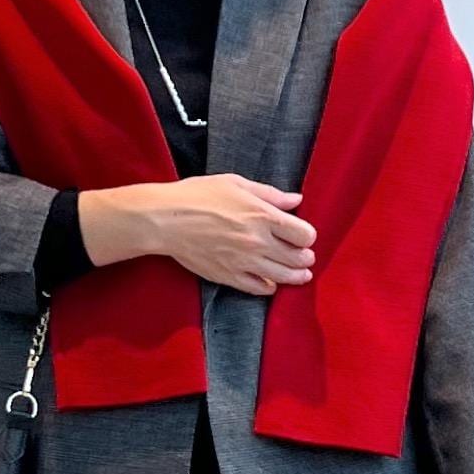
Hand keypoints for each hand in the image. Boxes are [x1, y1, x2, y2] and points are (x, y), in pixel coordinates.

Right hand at [147, 173, 317, 295]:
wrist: (166, 220)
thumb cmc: (197, 196)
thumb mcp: (236, 184)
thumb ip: (270, 194)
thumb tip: (296, 200)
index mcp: (262, 216)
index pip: (304, 234)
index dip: (307, 235)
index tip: (302, 234)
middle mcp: (257, 242)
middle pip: (298, 258)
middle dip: (305, 257)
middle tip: (305, 256)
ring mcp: (244, 262)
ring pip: (283, 277)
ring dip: (296, 276)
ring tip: (300, 274)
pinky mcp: (228, 277)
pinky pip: (259, 289)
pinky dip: (269, 287)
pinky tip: (270, 282)